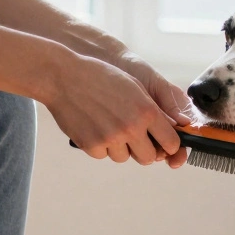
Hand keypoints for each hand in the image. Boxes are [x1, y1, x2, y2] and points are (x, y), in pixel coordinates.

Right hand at [40, 50, 180, 165]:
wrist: (63, 76)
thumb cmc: (101, 78)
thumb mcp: (135, 87)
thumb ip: (153, 111)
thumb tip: (170, 131)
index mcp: (147, 112)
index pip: (171, 143)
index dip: (169, 145)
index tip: (164, 144)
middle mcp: (131, 127)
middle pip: (149, 158)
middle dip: (144, 151)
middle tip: (135, 140)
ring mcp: (110, 138)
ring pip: (124, 158)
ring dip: (120, 147)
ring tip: (109, 126)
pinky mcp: (91, 145)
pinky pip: (103, 155)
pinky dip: (100, 146)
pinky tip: (93, 127)